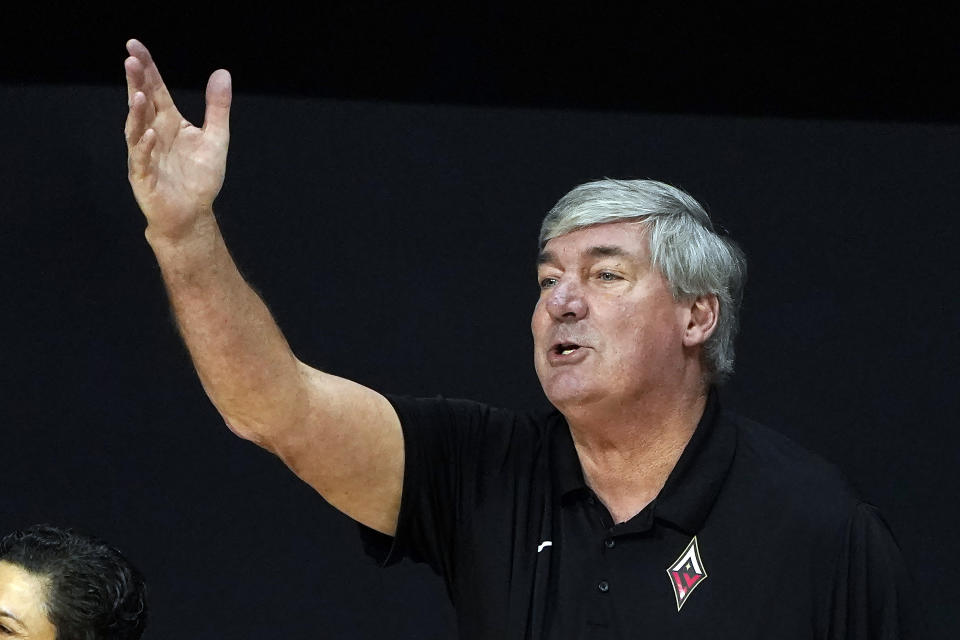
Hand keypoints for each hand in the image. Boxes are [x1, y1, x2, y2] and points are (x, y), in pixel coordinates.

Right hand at [124, 39, 231, 242]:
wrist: (191, 214)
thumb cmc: (199, 178)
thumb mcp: (216, 138)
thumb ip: (217, 107)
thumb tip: (222, 73)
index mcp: (168, 121)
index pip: (155, 89)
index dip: (146, 68)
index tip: (135, 46)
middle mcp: (153, 133)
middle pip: (141, 103)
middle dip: (135, 82)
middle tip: (131, 59)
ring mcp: (145, 154)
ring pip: (136, 129)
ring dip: (136, 112)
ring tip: (138, 94)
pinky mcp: (144, 176)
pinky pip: (142, 159)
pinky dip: (145, 147)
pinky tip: (150, 135)